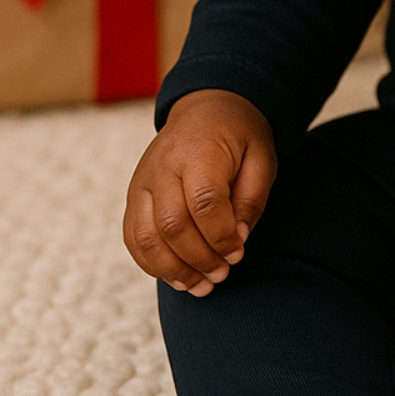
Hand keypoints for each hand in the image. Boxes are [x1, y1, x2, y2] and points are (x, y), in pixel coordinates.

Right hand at [123, 90, 276, 295]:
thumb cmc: (240, 137)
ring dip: (173, 270)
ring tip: (202, 286)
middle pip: (172, 225)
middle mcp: (162, 166)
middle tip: (223, 274)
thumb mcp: (261, 158)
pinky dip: (152, 264)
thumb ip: (251, 199)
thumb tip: (237, 240)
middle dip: (200, 258)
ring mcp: (142, 182)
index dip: (221, 236)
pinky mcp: (132, 196)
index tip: (239, 252)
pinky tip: (179, 278)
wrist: (206, 109)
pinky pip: (132, 238)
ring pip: (146, 237)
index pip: (204, 202)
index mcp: (199, 151)